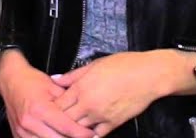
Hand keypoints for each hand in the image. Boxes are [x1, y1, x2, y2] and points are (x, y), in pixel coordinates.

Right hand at [0, 51, 94, 137]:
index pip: (66, 127)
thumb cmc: (31, 81)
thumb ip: (68, 102)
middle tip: (85, 137)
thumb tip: (85, 114)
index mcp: (40, 109)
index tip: (92, 134)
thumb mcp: (53, 87)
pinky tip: (57, 137)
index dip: (82, 133)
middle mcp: (30, 122)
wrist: (10, 80)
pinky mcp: (18, 136)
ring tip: (71, 136)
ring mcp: (22, 131)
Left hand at [52, 51, 195, 135]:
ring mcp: (100, 115)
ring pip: (78, 129)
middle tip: (55, 119)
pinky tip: (86, 133)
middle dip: (58, 119)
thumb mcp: (95, 64)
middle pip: (65, 118)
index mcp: (81, 87)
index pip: (58, 103)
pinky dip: (89, 135)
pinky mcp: (113, 123)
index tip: (47, 107)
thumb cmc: (124, 66)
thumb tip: (56, 79)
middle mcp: (88, 103)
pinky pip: (96, 135)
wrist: (148, 75)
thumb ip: (73, 75)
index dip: (51, 106)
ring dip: (72, 129)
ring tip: (67, 127)